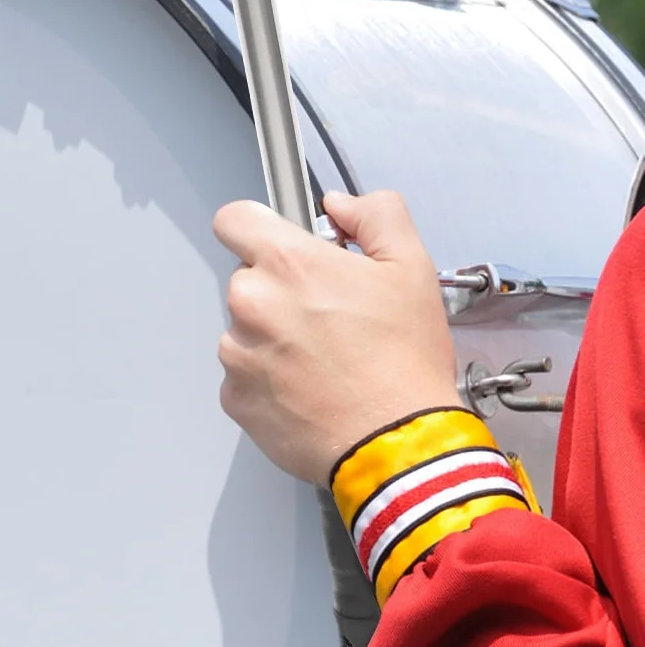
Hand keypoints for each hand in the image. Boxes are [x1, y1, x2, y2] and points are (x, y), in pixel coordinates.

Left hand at [213, 190, 460, 482]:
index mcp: (287, 263)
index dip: (258, 226)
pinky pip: (244, 374)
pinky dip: (269, 378)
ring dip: (274, 336)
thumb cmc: (404, 361)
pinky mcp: (234, 397)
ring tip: (326, 360)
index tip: (279, 242)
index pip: (233, 219)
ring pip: (245, 329)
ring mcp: (237, 353)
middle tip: (330, 315)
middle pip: (248, 278)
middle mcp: (251, 304)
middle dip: (282, 289)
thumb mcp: (412, 267)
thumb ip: (375, 216)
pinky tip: (311, 388)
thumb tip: (339, 205)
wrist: (397, 442)